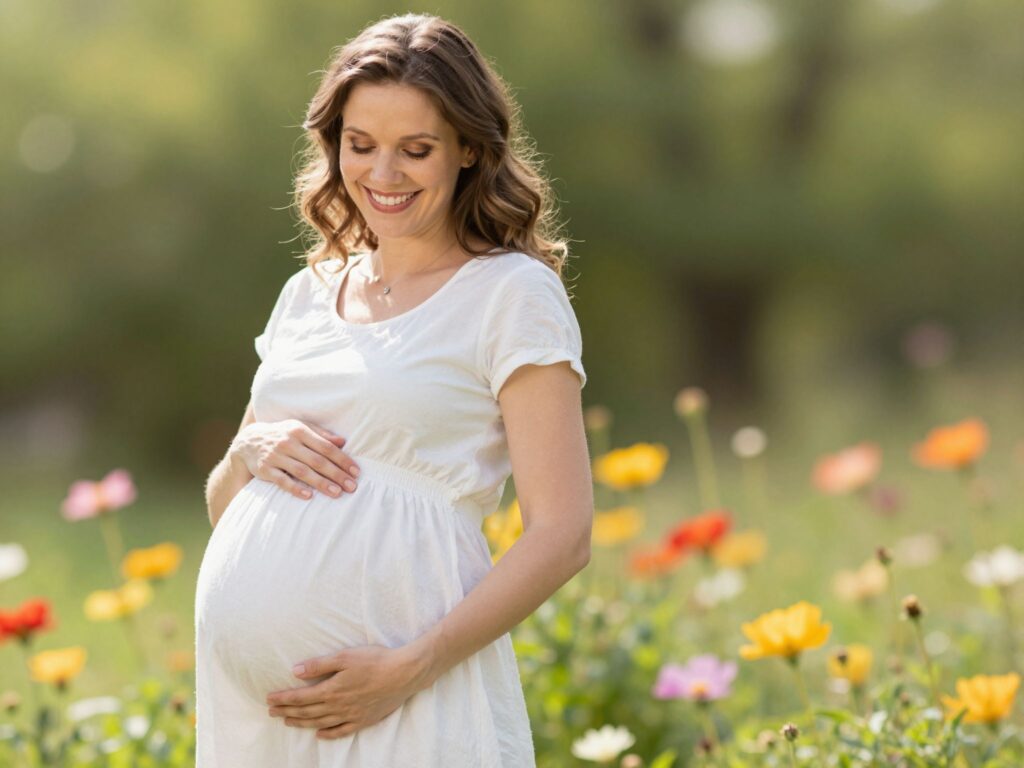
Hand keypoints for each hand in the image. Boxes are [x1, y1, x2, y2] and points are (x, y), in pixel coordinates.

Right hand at [230, 419, 360, 499]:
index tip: (356, 472)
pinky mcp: (264, 469)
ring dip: (320, 483)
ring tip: (336, 493)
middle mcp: (288, 442)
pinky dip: (295, 488)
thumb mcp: (299, 428)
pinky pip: (282, 481)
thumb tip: (343, 442)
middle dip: (336, 474)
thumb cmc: (282, 435)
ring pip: (302, 471)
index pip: (326, 447)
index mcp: (299, 430)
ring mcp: (275, 456)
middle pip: (317, 460)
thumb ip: (321, 434)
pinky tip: (308, 496)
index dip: (343, 460)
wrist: (248, 442)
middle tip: (352, 487)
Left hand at [265, 645, 430, 739]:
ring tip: (288, 721)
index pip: (300, 697)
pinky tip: (319, 734)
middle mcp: (338, 706)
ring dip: (301, 722)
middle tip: (271, 712)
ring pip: (320, 722)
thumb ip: (319, 665)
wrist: (404, 673)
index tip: (269, 699)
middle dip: (287, 711)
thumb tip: (295, 671)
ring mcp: (351, 715)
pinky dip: (328, 734)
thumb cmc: (375, 660)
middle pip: (307, 711)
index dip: (283, 699)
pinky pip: (341, 731)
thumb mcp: (345, 656)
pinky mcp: (363, 720)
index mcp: (332, 689)